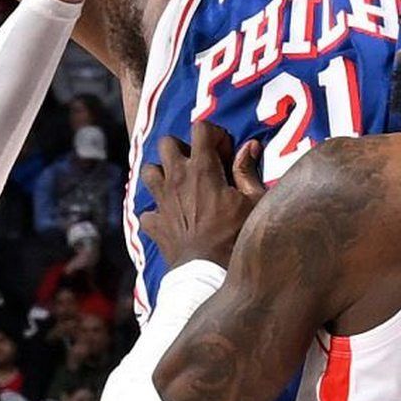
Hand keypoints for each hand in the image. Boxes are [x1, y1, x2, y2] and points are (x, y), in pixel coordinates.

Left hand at [139, 120, 263, 268]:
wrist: (208, 272)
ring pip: (148, 170)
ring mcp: (161, 200)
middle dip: (182, 147)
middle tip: (199, 165)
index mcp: (202, 169)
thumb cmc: (236, 235)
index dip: (215, 134)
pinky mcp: (153, 223)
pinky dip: (157, 212)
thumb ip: (248, 171)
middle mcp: (176, 178)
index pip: (201, 128)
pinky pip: (147, 210)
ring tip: (179, 186)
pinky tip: (171, 218)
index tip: (226, 153)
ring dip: (162, 174)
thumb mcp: (253, 202)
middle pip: (166, 142)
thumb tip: (250, 146)